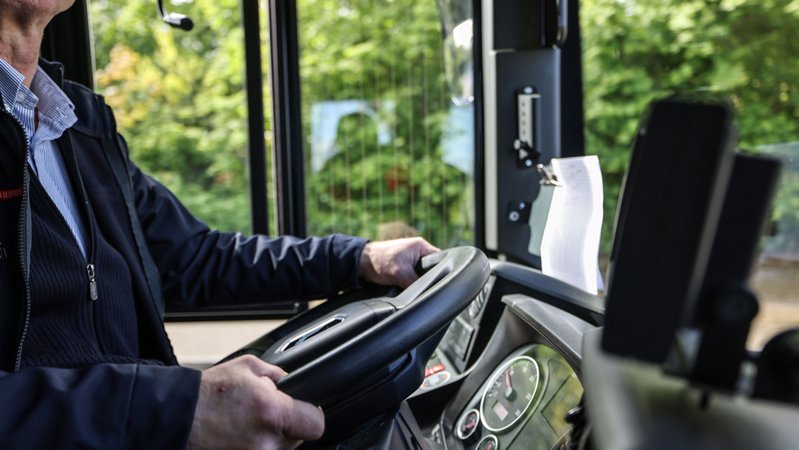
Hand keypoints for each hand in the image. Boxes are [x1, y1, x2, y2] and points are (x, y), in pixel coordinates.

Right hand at [187, 355, 323, 449]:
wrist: (176, 418)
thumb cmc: (208, 393)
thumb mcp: (249, 367)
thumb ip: (279, 376)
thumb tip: (295, 382)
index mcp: (272, 412)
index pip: (315, 424)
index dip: (311, 414)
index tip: (304, 410)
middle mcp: (266, 442)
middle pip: (298, 438)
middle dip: (287, 424)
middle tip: (264, 413)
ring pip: (280, 449)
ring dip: (271, 437)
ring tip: (247, 423)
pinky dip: (256, 445)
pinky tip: (240, 435)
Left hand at [358, 237, 439, 288]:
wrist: (360, 263)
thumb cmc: (378, 261)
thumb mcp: (401, 274)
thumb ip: (416, 283)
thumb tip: (425, 294)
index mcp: (421, 246)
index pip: (441, 260)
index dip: (441, 272)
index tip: (438, 283)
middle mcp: (417, 251)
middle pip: (431, 269)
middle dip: (427, 278)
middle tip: (423, 286)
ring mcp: (410, 258)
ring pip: (421, 274)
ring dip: (417, 281)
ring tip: (411, 285)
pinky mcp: (403, 266)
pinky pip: (412, 276)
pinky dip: (409, 282)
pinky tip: (406, 286)